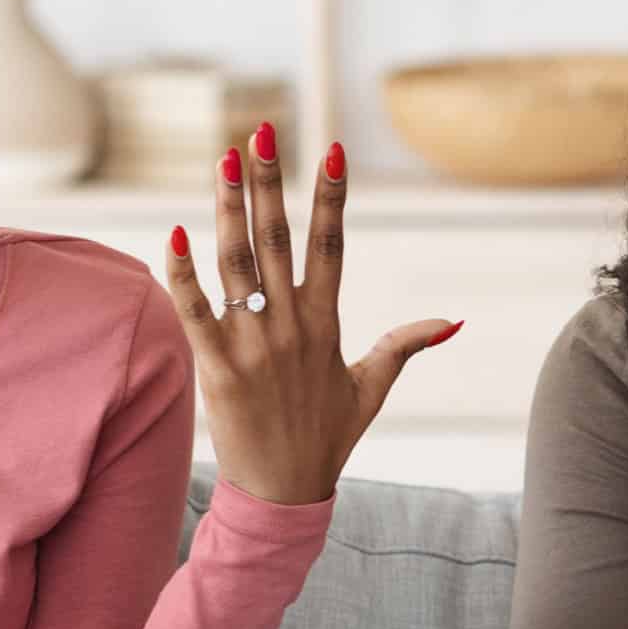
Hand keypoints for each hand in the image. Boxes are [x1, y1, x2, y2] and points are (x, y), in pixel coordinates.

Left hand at [162, 125, 459, 505]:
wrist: (285, 494)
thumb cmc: (325, 438)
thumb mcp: (370, 387)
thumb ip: (405, 345)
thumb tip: (454, 321)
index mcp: (326, 324)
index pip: (333, 246)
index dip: (333, 197)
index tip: (333, 149)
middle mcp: (291, 327)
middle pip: (280, 240)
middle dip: (270, 183)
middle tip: (261, 133)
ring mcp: (254, 346)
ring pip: (239, 265)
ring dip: (230, 210)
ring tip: (224, 162)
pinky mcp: (219, 369)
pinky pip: (197, 313)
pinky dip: (183, 276)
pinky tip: (174, 236)